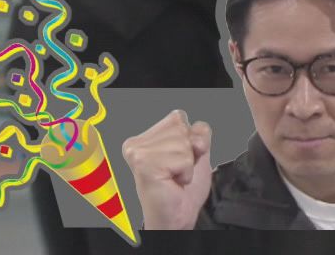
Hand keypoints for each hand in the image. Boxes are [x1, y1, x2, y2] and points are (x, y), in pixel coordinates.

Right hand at [121, 109, 212, 231]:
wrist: (176, 216)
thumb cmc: (182, 191)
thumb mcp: (196, 153)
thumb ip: (198, 133)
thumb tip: (196, 127)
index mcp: (145, 138)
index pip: (178, 117)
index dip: (190, 139)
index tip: (179, 160)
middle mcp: (136, 144)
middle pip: (182, 127)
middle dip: (188, 151)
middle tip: (176, 171)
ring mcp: (138, 153)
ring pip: (183, 141)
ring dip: (187, 164)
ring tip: (174, 177)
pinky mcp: (144, 164)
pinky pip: (183, 157)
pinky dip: (185, 172)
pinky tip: (172, 182)